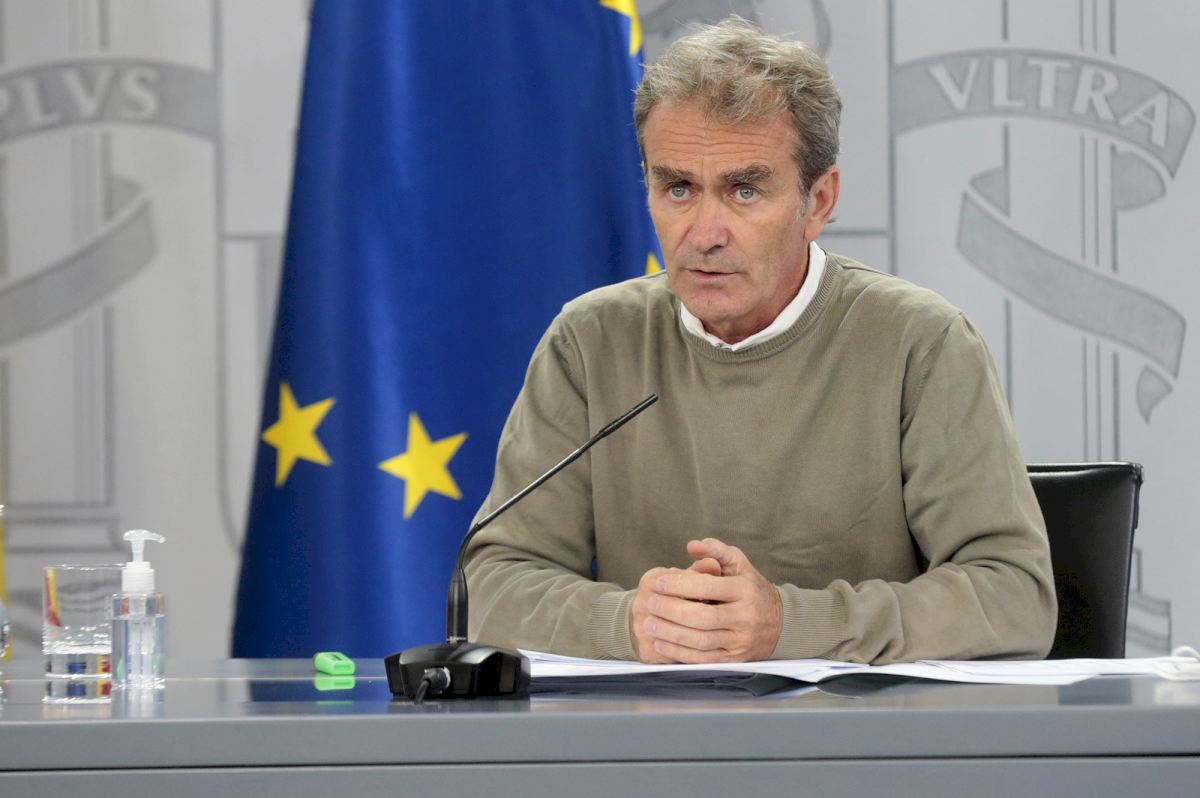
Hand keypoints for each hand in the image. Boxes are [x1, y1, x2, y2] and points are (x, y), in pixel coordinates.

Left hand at [632, 538, 782, 662]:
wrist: (780, 624)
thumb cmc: (752, 589)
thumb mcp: (739, 564)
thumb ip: (716, 551)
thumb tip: (692, 545)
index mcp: (746, 590)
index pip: (709, 587)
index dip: (681, 584)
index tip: (658, 583)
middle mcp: (746, 616)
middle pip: (704, 617)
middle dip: (673, 611)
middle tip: (651, 604)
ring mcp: (741, 640)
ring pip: (702, 641)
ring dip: (672, 634)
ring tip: (650, 624)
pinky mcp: (735, 659)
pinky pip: (705, 659)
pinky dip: (680, 653)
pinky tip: (662, 643)